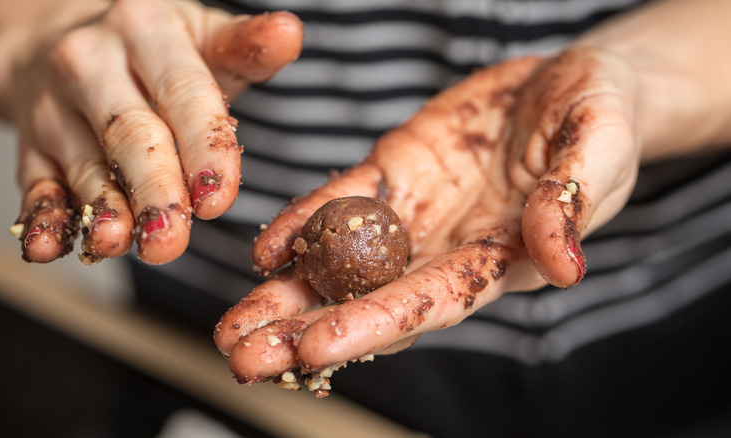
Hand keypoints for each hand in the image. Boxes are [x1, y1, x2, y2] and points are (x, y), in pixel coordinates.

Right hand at [6, 0, 301, 263]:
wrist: (58, 43)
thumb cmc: (153, 52)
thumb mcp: (201, 37)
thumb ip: (245, 48)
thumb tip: (289, 33)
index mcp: (145, 30)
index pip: (182, 92)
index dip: (203, 147)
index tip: (219, 198)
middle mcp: (91, 64)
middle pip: (130, 134)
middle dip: (154, 190)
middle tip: (172, 239)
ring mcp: (53, 108)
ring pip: (84, 166)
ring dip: (102, 210)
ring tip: (118, 244)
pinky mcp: (31, 148)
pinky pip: (35, 186)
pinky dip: (42, 219)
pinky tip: (48, 247)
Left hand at [214, 48, 641, 386]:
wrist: (570, 84)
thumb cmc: (601, 116)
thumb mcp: (599, 144)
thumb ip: (575, 198)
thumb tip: (563, 265)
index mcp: (499, 258)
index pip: (427, 302)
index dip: (370, 325)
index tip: (312, 348)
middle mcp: (446, 248)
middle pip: (368, 301)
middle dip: (304, 333)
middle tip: (242, 361)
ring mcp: (416, 214)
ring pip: (342, 265)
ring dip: (286, 297)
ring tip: (232, 328)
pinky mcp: (395, 175)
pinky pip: (342, 204)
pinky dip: (303, 227)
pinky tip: (264, 252)